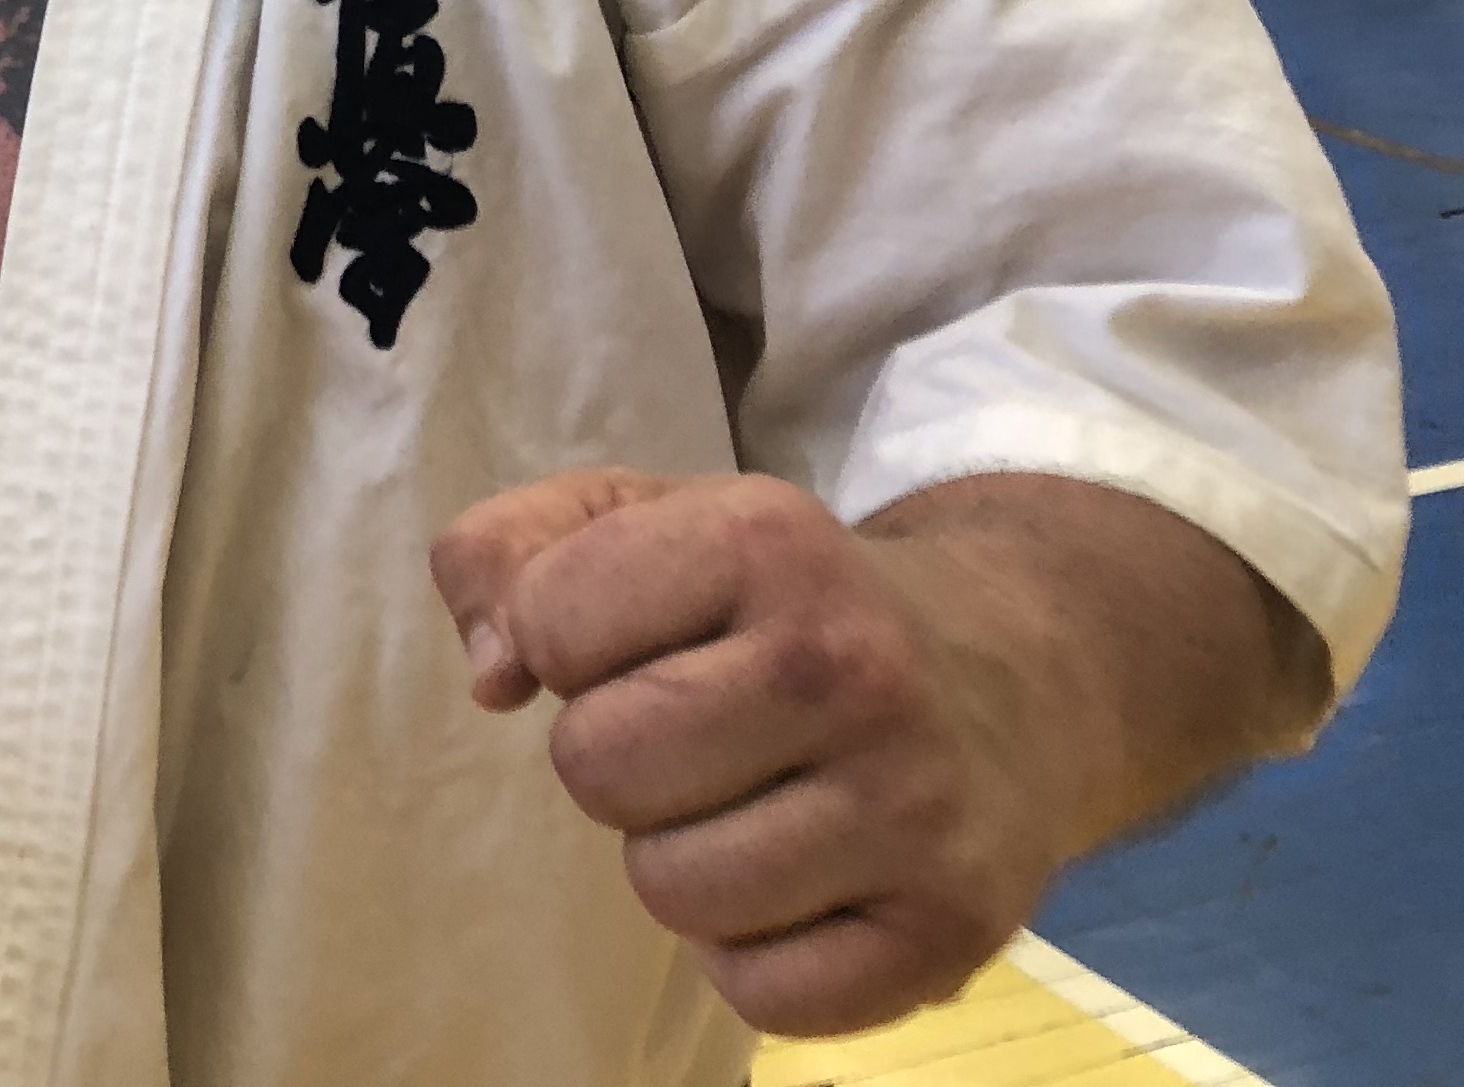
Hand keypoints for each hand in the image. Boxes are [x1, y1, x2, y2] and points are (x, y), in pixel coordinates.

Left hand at [432, 470, 1078, 1036]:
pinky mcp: (949, 931)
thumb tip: (490, 675)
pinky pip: (761, 994)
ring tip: (750, 800)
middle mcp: (855, 670)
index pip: (551, 624)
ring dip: (679, 855)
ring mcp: (915, 809)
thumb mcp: (647, 516)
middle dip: (614, 754)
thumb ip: (508, 553)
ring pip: (672, 889)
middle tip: (694, 731)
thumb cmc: (788, 597)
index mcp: (767, 541)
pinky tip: (800, 879)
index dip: (562, 638)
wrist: (1020, 673)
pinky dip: (751, 954)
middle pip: (598, 769)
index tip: (638, 637)